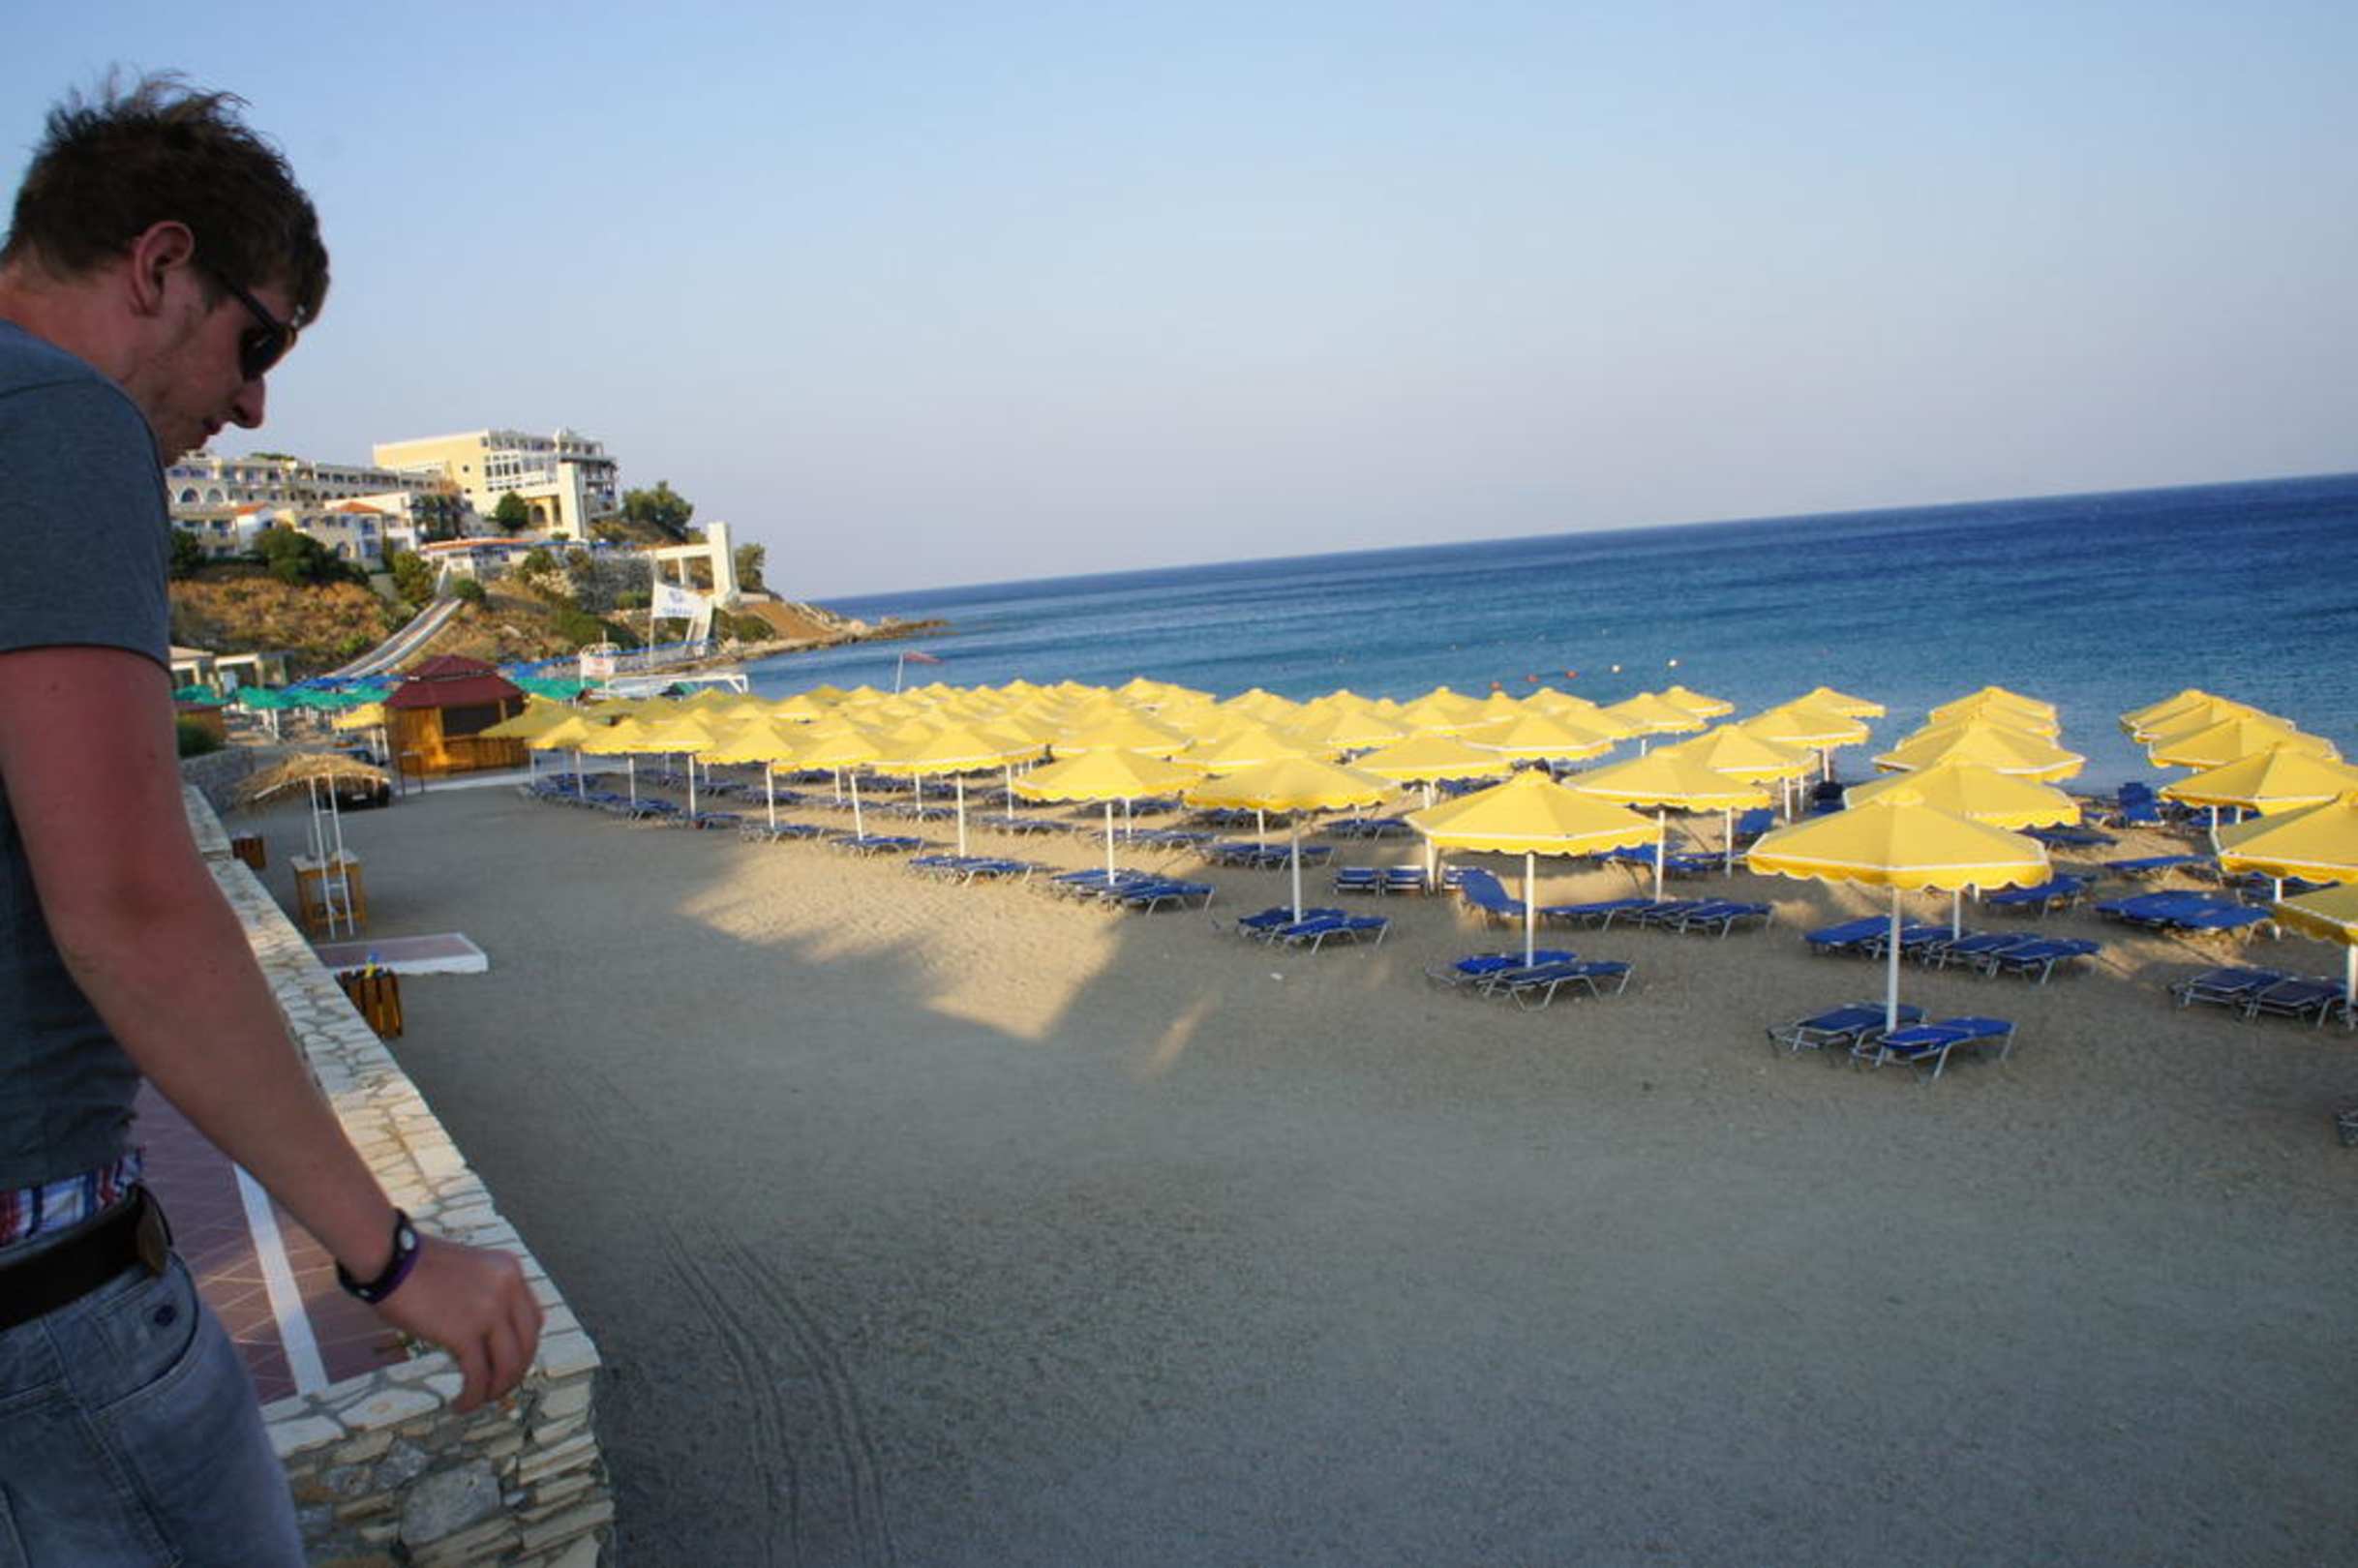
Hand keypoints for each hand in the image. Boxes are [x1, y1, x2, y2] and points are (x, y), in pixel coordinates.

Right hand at [372, 1236, 544, 1410]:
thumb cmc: (414, 1264)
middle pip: (527, 1344)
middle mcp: (508, 1288)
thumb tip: (485, 1336)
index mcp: (510, 1271)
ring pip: (508, 1364)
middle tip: (496, 1389)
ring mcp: (490, 1310)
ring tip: (478, 1401)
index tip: (508, 1365)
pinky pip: (478, 1375)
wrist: (389, 1257)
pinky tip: (460, 1404)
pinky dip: (473, 1396)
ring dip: (495, 1390)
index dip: (524, 1349)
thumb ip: (484, 1295)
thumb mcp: (467, 1270)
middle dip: (514, 1373)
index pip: (533, 1319)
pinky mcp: (465, 1332)